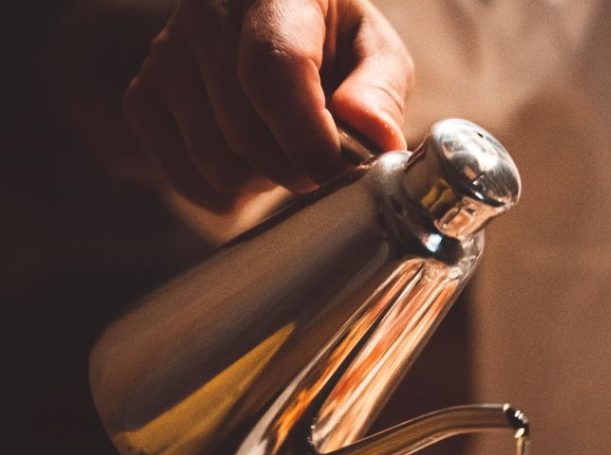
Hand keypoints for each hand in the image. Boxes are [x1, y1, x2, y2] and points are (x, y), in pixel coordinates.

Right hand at [124, 0, 413, 211]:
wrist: (278, 37)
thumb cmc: (336, 47)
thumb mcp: (374, 55)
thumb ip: (380, 93)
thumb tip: (376, 138)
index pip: (272, 69)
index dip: (306, 138)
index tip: (332, 171)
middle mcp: (205, 10)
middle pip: (244, 131)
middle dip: (294, 169)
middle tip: (318, 163)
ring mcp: (165, 54)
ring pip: (218, 164)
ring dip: (263, 182)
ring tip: (283, 154)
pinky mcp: (143, 97)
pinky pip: (188, 179)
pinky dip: (227, 194)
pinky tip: (251, 167)